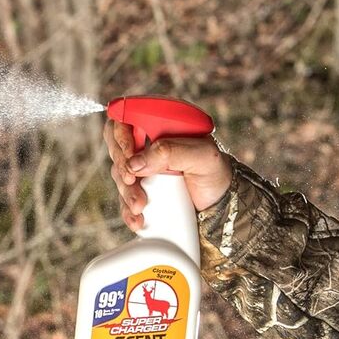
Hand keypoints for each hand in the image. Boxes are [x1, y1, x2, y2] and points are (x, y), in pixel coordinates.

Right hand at [104, 120, 232, 230]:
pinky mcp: (142, 191)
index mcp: (161, 125)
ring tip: (141, 206)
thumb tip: (135, 162)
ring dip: (126, 192)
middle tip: (131, 181)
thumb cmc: (216, 174)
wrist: (221, 205)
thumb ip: (171, 151)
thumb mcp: (203, 157)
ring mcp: (143, 169)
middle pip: (117, 148)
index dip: (120, 134)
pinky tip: (137, 220)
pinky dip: (127, 211)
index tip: (129, 154)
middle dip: (122, 168)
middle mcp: (148, 145)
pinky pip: (124, 200)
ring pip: (119, 176)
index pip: (127, 119)